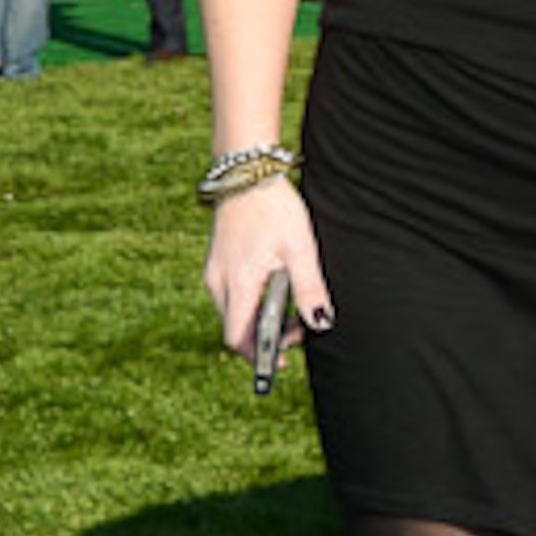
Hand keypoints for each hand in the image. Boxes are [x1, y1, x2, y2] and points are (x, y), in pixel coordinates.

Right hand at [204, 179, 332, 367]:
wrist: (247, 172)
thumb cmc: (275, 208)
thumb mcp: (300, 249)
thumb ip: (309, 288)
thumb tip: (320, 323)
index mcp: (238, 283)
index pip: (237, 337)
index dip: (257, 355)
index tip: (279, 363)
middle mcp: (218, 282)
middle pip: (234, 328)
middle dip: (263, 338)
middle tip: (297, 330)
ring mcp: (214, 272)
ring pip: (233, 312)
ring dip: (258, 320)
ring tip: (291, 306)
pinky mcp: (218, 263)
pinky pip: (232, 295)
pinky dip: (251, 303)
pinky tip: (275, 289)